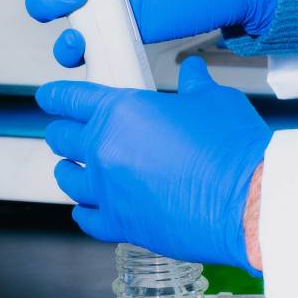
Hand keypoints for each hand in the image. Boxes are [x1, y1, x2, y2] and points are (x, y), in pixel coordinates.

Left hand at [37, 57, 271, 273]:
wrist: (247, 200)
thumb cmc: (232, 149)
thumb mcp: (214, 100)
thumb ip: (194, 85)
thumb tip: (193, 72)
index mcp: (121, 111)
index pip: (69, 98)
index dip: (54, 95)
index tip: (49, 97)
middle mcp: (105, 149)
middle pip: (61, 137)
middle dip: (63, 131)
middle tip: (69, 130)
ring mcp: (108, 190)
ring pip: (67, 178)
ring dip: (70, 169)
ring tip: (76, 166)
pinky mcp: (121, 224)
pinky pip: (86, 218)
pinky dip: (85, 211)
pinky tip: (88, 207)